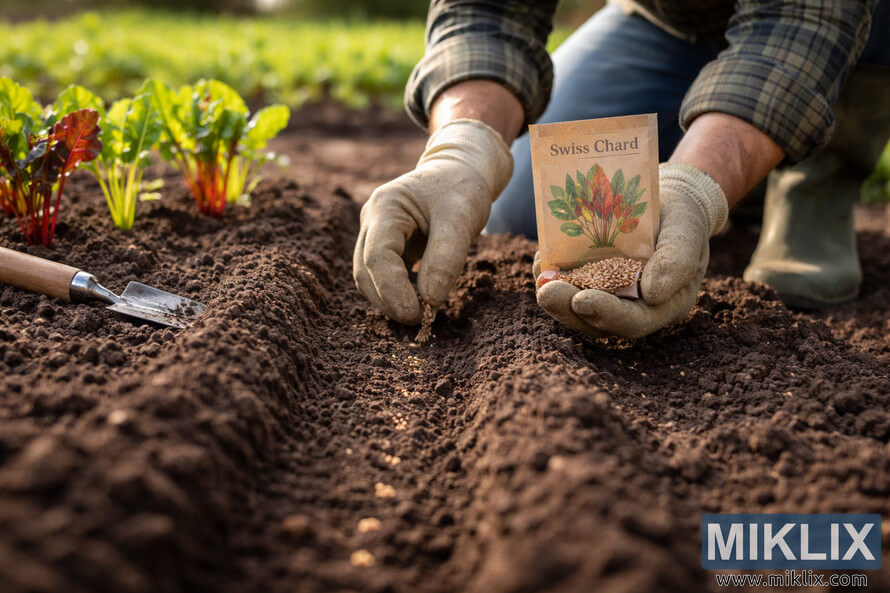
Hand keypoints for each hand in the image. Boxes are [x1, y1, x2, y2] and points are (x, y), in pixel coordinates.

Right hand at [354, 119, 512, 323]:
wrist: (460, 171)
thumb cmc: (461, 189)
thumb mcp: (462, 219)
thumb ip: (445, 259)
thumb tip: (429, 302)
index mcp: (386, 206)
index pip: (377, 257)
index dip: (393, 291)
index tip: (418, 314)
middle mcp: (372, 220)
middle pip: (365, 271)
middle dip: (389, 301)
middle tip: (421, 321)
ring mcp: (374, 233)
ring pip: (368, 278)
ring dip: (389, 301)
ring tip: (421, 313)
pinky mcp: (385, 246)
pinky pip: (381, 276)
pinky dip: (395, 293)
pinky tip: (418, 302)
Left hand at [535, 163, 728, 337]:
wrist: (669, 202)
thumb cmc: (684, 220)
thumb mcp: (687, 233)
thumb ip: (676, 262)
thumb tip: (651, 295)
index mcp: (662, 306)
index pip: (633, 321)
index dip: (606, 314)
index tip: (582, 301)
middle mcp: (632, 307)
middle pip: (596, 321)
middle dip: (568, 309)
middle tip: (546, 293)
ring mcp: (608, 294)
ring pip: (576, 308)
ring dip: (555, 296)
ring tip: (541, 277)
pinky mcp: (589, 279)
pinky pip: (568, 284)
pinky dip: (553, 275)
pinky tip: (542, 262)